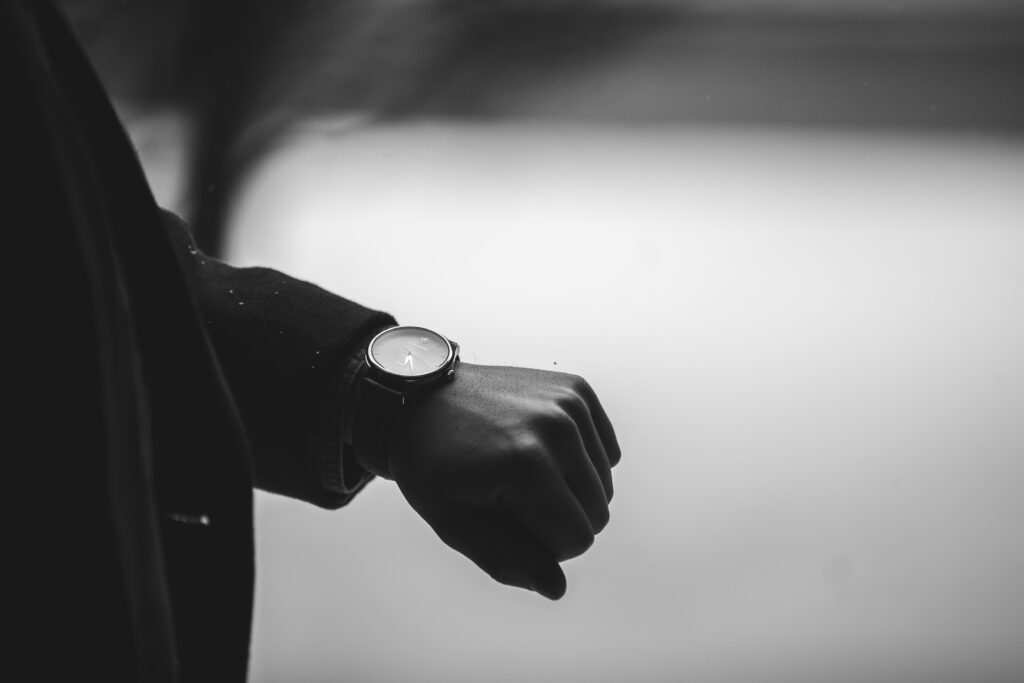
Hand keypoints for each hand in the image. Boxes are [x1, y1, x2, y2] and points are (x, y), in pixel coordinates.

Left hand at [388, 363, 620, 599]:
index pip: (577, 540)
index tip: (503, 521)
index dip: (542, 546)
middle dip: (559, 519)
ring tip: (520, 470)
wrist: (419, 402)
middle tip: (509, 497)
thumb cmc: (432, 467)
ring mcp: (569, 403)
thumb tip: (557, 588)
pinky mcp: (576, 389)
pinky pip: (607, 451)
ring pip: (605, 484)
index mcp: (527, 464)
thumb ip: (507, 561)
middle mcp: (557, 427)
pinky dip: (581, 460)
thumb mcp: (454, 524)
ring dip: (570, 489)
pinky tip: (541, 449)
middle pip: (598, 513)